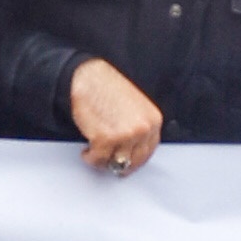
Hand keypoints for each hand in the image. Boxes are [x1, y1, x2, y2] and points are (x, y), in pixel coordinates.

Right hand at [71, 53, 164, 174]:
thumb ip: (139, 128)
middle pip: (134, 161)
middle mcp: (143, 129)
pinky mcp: (105, 139)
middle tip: (108, 161)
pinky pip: (98, 159)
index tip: (125, 163)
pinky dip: (90, 157)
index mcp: (153, 120)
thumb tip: (132, 151)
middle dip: (119, 164)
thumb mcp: (135, 107)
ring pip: (116, 163)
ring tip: (94, 151)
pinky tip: (86, 150)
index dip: (134, 160)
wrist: (88, 76)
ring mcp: (125, 135)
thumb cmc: (107, 87)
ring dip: (103, 161)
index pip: (149, 151)